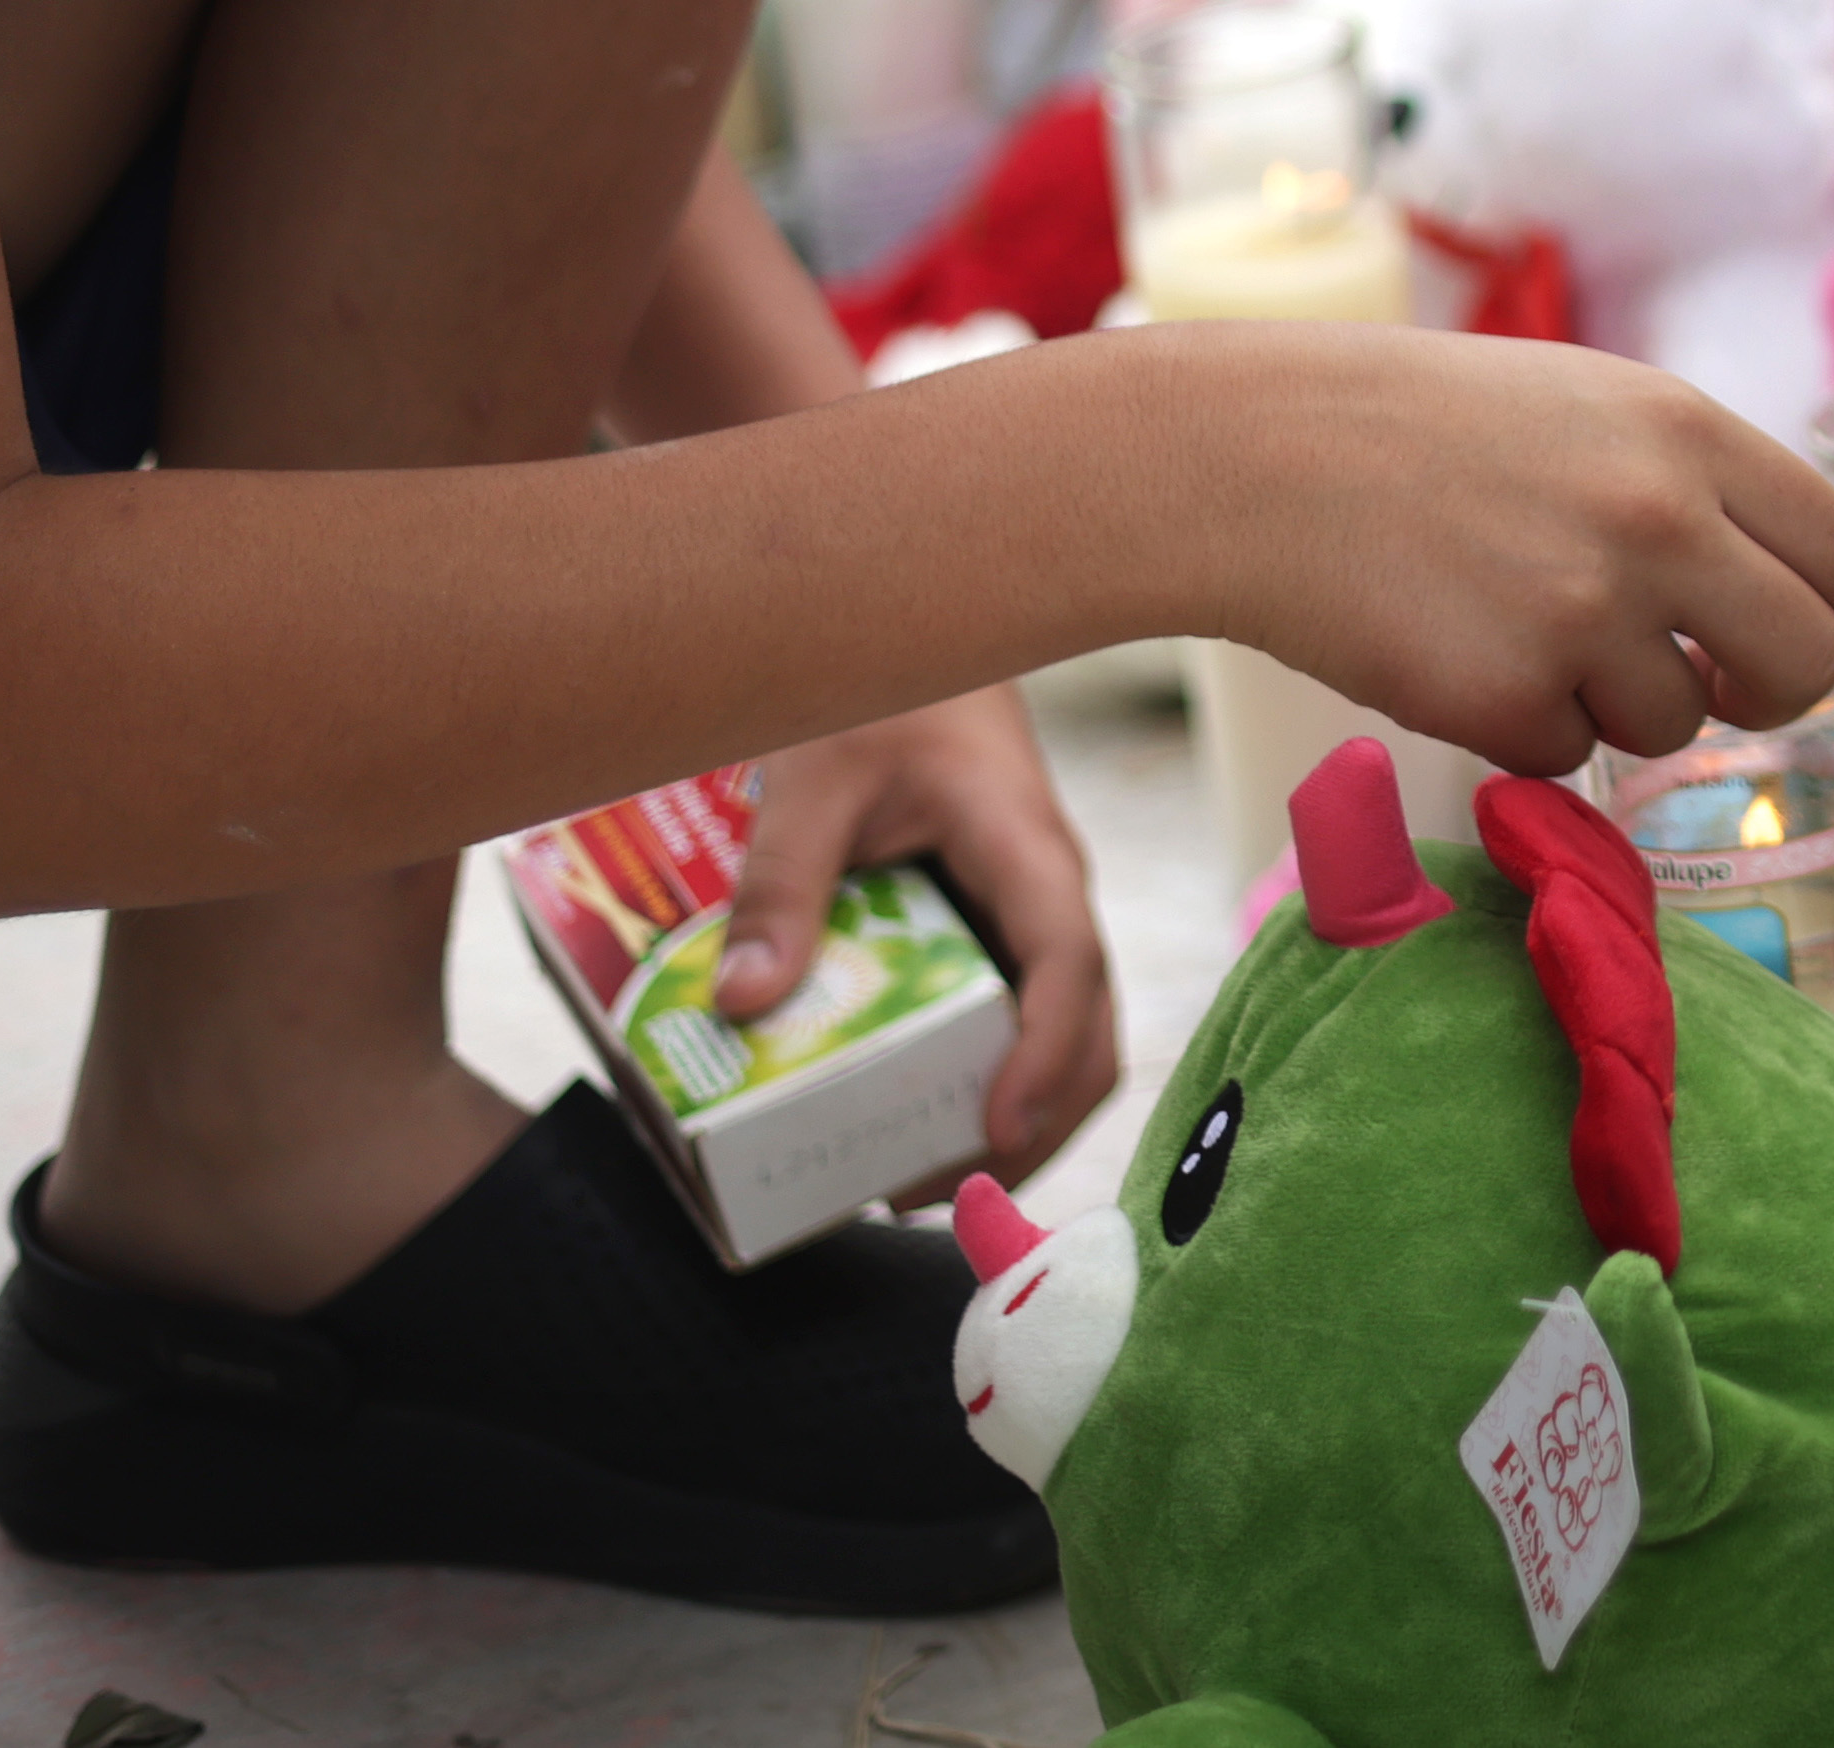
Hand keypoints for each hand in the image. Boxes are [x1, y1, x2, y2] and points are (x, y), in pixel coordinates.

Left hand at [713, 682, 1115, 1185]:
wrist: (925, 640)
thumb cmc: (882, 695)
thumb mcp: (816, 780)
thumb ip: (780, 882)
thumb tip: (743, 1005)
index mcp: (1026, 850)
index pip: (1068, 962)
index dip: (1043, 1054)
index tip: (993, 1128)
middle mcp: (1050, 898)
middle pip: (1090, 1033)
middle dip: (1030, 1129)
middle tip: (929, 1193)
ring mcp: (1034, 919)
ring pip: (1069, 1039)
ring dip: (1015, 1121)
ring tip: (917, 1182)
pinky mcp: (1004, 932)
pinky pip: (1025, 1021)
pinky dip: (989, 1084)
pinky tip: (913, 1117)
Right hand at [1237, 334, 1833, 772]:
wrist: (1259, 456)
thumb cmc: (1424, 430)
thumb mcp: (1590, 408)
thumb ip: (1699, 491)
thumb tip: (1792, 603)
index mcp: (1689, 432)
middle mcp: (1659, 516)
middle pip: (1798, 659)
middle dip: (1780, 697)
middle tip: (1731, 695)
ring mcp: (1584, 608)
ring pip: (1675, 722)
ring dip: (1618, 701)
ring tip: (1518, 617)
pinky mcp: (1505, 695)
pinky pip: (1567, 755)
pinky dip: (1525, 726)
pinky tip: (1456, 647)